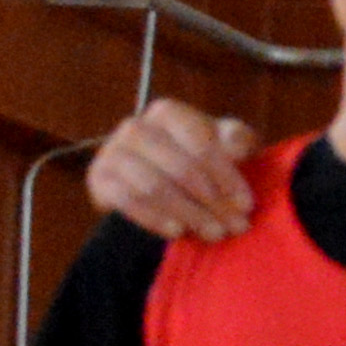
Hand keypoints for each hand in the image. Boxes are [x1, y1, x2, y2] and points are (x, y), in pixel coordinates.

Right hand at [86, 98, 260, 242]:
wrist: (154, 171)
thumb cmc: (198, 154)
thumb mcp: (223, 141)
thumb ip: (237, 139)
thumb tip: (236, 145)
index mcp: (168, 112)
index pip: (202, 146)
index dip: (228, 178)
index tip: (246, 205)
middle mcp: (135, 127)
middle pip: (180, 169)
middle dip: (213, 203)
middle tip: (235, 227)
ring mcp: (112, 151)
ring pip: (155, 187)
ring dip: (189, 214)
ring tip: (214, 233)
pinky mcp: (99, 177)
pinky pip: (127, 201)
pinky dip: (155, 218)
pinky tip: (178, 232)